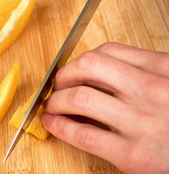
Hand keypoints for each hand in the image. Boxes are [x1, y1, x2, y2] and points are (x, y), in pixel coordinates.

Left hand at [41, 43, 168, 173]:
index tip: (73, 68)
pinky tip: (52, 124)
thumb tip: (104, 74)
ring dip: (56, 99)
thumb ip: (148, 74)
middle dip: (64, 73)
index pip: (109, 52)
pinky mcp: (134, 156)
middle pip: (89, 66)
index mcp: (165, 71)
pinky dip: (61, 126)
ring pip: (80, 97)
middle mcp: (152, 91)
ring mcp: (142, 123)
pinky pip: (84, 135)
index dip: (82, 59)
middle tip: (57, 83)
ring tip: (51, 104)